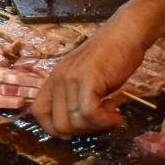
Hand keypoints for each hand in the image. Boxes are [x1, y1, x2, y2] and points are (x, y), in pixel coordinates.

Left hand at [33, 17, 148, 137]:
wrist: (126, 33)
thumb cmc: (110, 56)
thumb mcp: (85, 78)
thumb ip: (76, 98)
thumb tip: (79, 127)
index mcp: (54, 79)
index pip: (38, 112)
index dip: (54, 129)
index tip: (76, 130)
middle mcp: (58, 79)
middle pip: (59, 125)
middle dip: (83, 130)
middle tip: (101, 119)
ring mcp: (71, 79)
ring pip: (76, 122)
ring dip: (98, 125)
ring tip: (112, 110)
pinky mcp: (88, 79)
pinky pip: (90, 114)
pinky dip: (106, 121)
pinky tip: (117, 115)